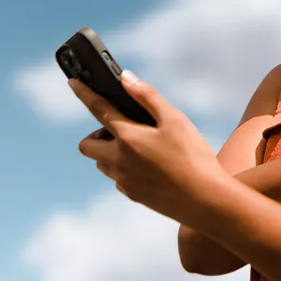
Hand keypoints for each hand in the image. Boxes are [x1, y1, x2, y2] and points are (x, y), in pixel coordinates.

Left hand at [69, 71, 229, 225]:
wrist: (207, 202)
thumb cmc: (194, 157)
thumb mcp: (174, 120)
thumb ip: (147, 96)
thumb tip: (125, 78)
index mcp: (128, 137)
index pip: (98, 109)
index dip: (84, 93)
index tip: (73, 82)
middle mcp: (118, 160)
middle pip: (87, 144)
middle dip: (97, 134)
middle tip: (122, 128)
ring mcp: (123, 180)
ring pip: (102, 162)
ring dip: (110, 151)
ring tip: (140, 146)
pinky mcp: (132, 195)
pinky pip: (117, 178)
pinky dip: (124, 169)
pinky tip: (149, 167)